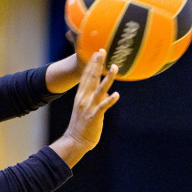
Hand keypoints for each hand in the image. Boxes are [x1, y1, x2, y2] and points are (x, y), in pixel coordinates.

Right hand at [50, 49, 118, 166]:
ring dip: (107, 78)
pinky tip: (116, 94)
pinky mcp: (94, 116)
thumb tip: (107, 91)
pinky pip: (103, 106)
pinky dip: (110, 100)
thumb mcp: (88, 108)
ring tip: (114, 67)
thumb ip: (97, 98)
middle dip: (97, 64)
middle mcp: (84, 99)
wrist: (75, 140)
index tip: (96, 52)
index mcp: (81, 96)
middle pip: (91, 78)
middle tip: (102, 51)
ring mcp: (89, 107)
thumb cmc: (82, 125)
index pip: (86, 76)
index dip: (91, 64)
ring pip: (99, 89)